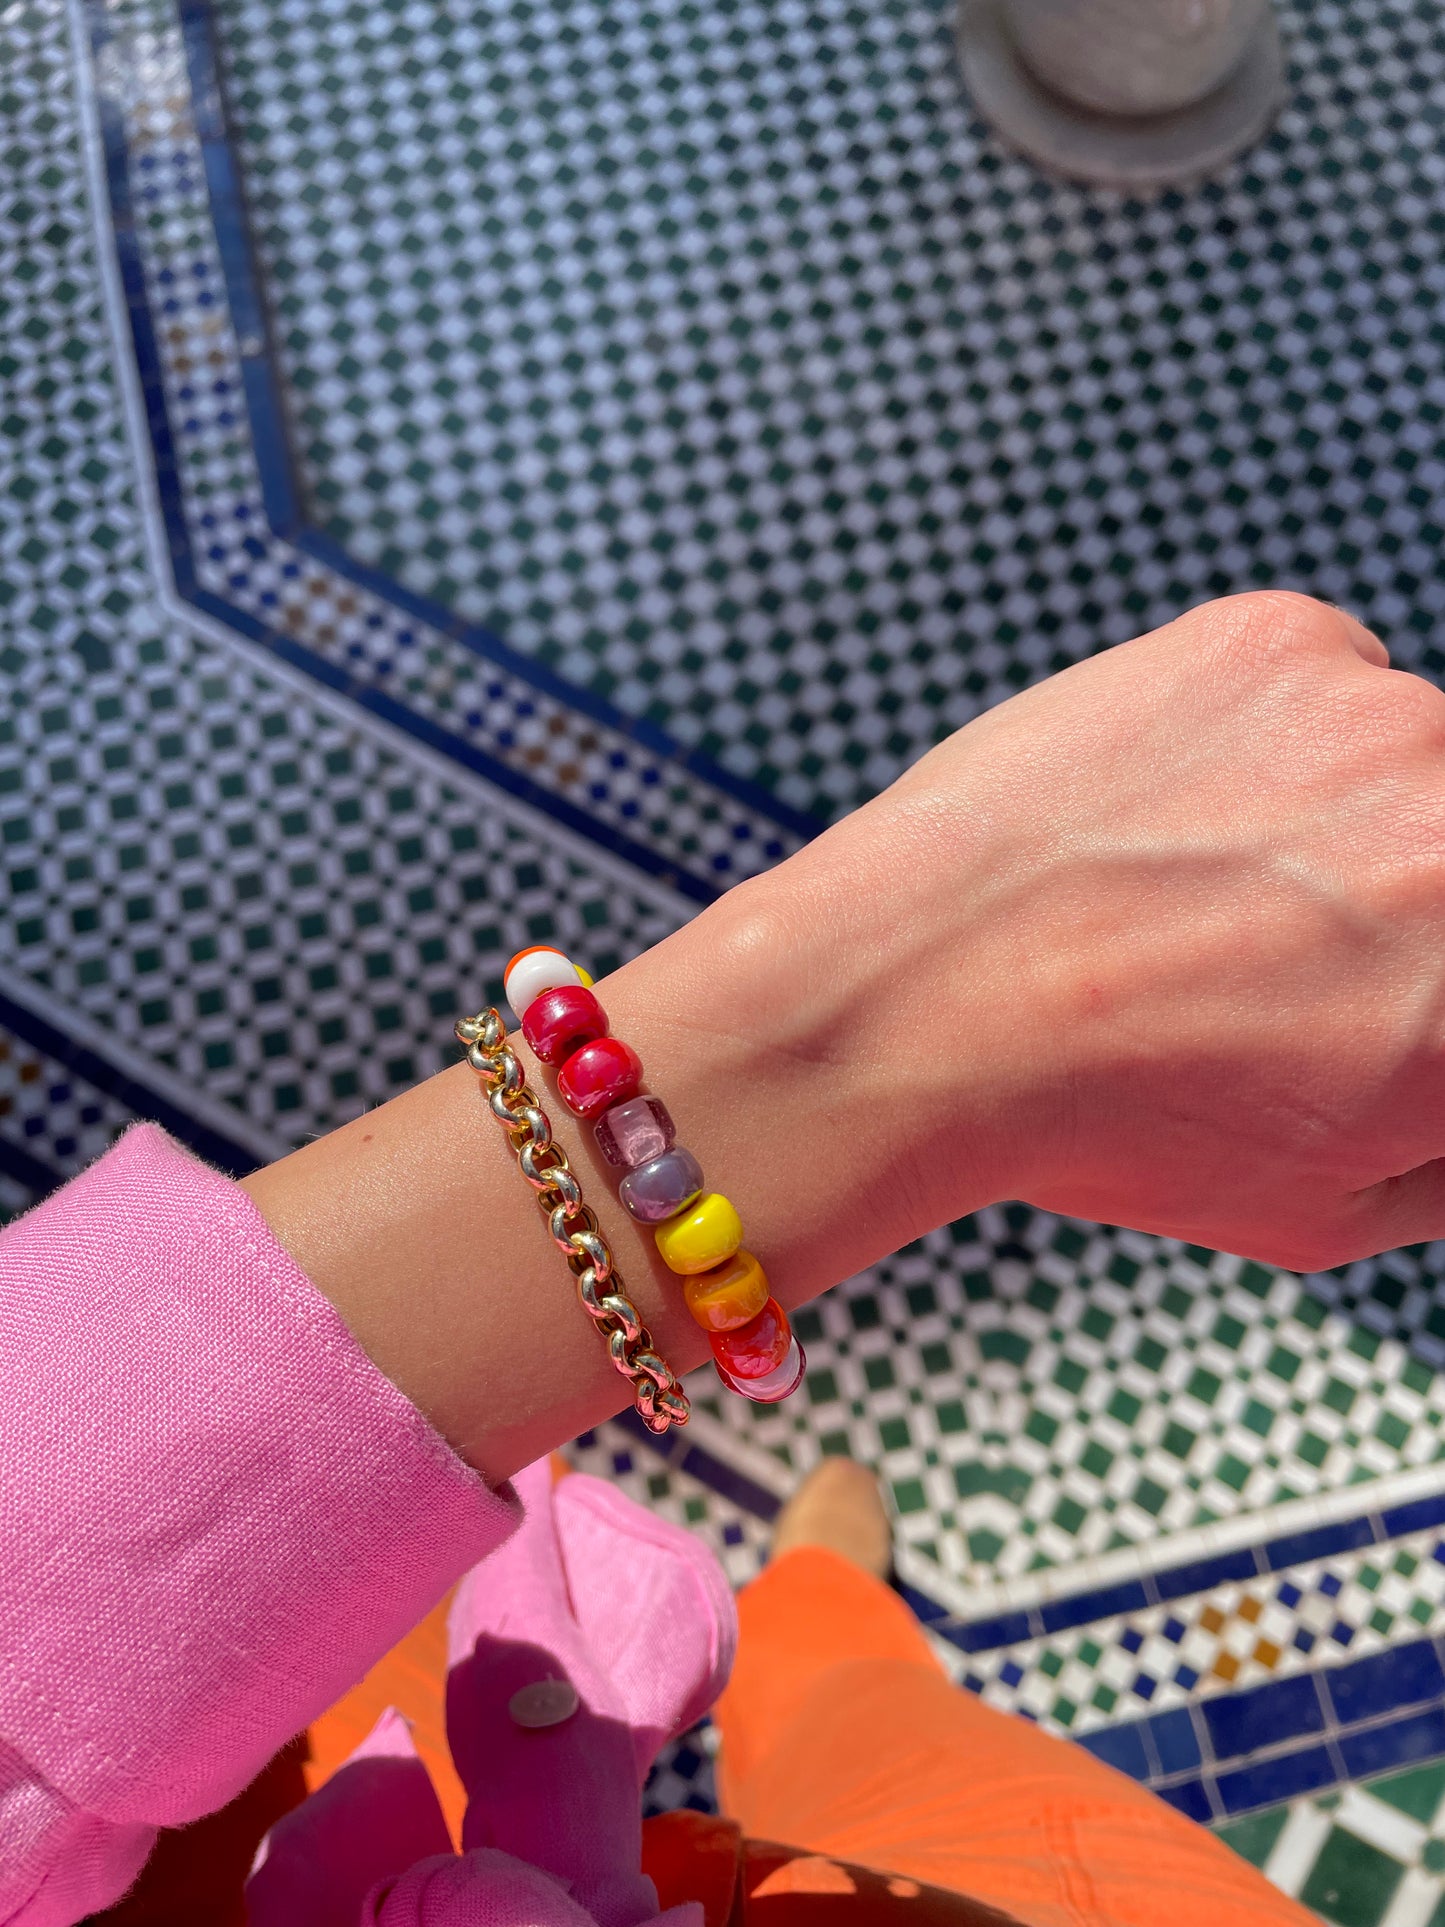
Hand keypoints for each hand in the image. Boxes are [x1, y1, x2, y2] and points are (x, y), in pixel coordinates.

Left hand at [245, 590, 1444, 1478]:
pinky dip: (1270, 742)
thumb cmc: (1103, 1120)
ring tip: (1193, 890)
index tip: (1353, 999)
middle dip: (1397, 912)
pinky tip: (1161, 816)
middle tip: (1274, 952)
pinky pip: (1327, 687)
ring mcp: (1386, 721)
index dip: (1412, 999)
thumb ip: (1444, 1149)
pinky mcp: (1284, 640)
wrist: (920, 994)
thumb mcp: (1322, 1210)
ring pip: (1406, 767)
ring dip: (1339, 821)